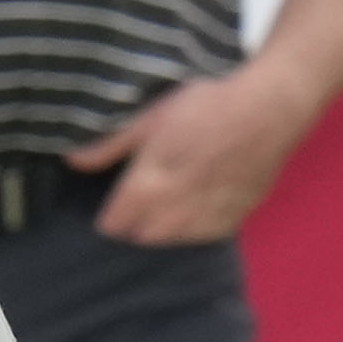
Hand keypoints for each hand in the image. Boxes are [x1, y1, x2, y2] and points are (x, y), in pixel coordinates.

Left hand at [70, 66, 315, 246]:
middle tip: (128, 218)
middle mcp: (181, 198)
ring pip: (175, 238)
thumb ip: (112, 144)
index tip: (105, 216)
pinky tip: (187, 222)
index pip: (120, 218)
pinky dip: (192, 233)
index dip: (109, 221)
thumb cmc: (208, 103)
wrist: (270, 106)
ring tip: (153, 221)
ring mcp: (212, 207)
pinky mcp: (239, 211)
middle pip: (145, 235)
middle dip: (132, 230)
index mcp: (155, 174)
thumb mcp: (153, 116)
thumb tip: (72, 161)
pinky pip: (207, 235)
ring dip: (159, 235)